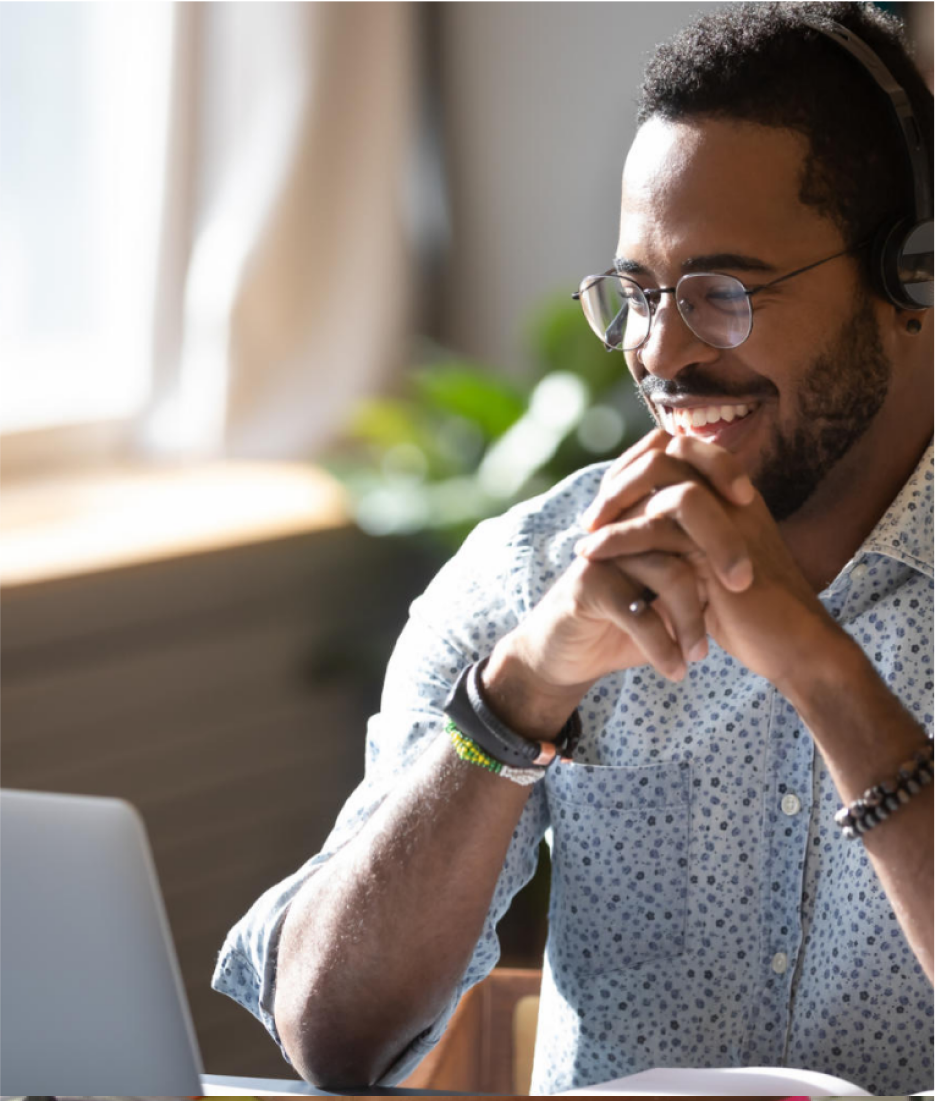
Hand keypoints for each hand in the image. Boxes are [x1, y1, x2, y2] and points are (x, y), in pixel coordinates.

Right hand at [483, 432, 757, 739]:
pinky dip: (663, 646)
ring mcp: (604, 552)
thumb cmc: (630, 618)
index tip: (751, 502)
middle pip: (681, 510)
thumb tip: (762, 548)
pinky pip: (638, 612)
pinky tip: (676, 670)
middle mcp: (623, 523)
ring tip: (702, 654)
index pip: (683, 465)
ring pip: (668, 571)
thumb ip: (701, 561)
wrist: (570, 654)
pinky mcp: (587, 587)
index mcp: (644, 511)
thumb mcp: (671, 589)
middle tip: (742, 586)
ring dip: (692, 618)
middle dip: (722, 547)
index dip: (720, 468)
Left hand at [577, 431, 840, 690]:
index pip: (681, 449)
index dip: (638, 466)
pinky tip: (591, 554)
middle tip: (591, 515)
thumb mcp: (712, 566)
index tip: (608, 500)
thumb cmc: (752, 614)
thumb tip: (641, 523)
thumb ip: (686, 538)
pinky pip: (658, 527)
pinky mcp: (719, 550)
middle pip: (668, 452)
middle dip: (621, 478)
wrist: (793, 648)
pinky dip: (618, 538)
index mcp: (735, 495)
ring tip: (585, 534)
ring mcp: (730, 518)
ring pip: (662, 482)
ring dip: (614, 504)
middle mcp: (734, 497)